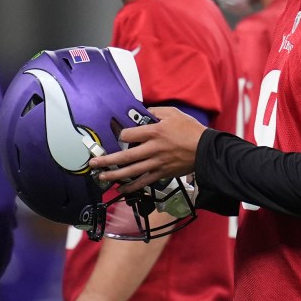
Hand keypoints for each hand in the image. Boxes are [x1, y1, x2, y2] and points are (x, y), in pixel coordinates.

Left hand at [89, 106, 207, 191]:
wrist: (206, 150)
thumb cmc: (190, 130)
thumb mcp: (173, 113)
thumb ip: (155, 112)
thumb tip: (143, 111)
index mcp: (154, 132)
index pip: (129, 135)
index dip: (120, 134)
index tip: (118, 135)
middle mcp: (153, 149)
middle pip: (125, 156)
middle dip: (107, 160)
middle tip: (93, 163)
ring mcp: (157, 163)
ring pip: (132, 171)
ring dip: (115, 175)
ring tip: (102, 177)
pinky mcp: (162, 173)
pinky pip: (144, 181)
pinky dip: (132, 186)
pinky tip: (122, 189)